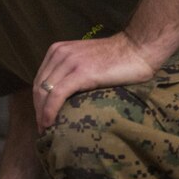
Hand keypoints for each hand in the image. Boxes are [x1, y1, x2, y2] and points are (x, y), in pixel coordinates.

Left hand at [33, 32, 156, 130]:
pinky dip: (50, 111)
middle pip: (39, 88)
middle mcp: (60, 54)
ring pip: (45, 92)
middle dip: (38, 110)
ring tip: (46, 130)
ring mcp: (69, 62)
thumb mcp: (85, 61)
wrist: (140, 48)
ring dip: (42, 114)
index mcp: (58, 51)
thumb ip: (71, 72)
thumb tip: (62, 96)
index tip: (41, 118)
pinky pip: (57, 94)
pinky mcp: (81, 72)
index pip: (40, 80)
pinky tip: (49, 123)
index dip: (38, 102)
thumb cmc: (119, 59)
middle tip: (42, 128)